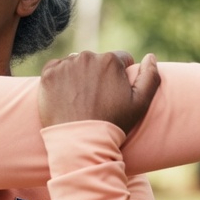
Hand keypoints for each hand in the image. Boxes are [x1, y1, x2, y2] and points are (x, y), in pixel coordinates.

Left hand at [38, 51, 161, 134]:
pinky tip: (65, 96)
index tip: (114, 93)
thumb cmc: (113, 124)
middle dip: (98, 74)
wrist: (80, 143)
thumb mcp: (140, 104)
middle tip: (96, 99)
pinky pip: (56, 68)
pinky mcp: (48, 74)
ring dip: (78, 75)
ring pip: (76, 63)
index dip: (120, 76)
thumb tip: (150, 56)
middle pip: (97, 60)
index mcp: (111, 60)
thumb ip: (150, 77)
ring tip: (80, 99)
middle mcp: (88, 57)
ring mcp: (66, 64)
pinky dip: (59, 78)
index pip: (120, 59)